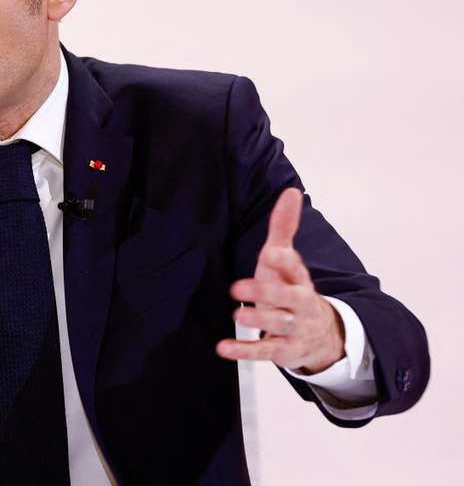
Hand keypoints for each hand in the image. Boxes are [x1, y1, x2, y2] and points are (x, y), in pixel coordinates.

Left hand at [216, 187, 345, 373]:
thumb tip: (290, 191)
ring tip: (236, 316)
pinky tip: (223, 348)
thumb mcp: (286, 259)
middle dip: (266, 294)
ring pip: (280, 326)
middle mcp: (300, 303)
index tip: (270, 253)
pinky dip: (244, 351)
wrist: (320, 333)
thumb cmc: (292, 288)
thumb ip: (284, 227)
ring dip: (258, 321)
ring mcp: (294, 328)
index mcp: (299, 278)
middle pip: (289, 299)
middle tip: (237, 288)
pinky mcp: (284, 351)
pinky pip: (265, 352)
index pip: (295, 268)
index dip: (283, 261)